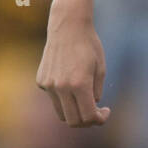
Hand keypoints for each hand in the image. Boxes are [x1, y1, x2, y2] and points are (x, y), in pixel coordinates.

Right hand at [36, 10, 110, 126]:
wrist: (67, 26)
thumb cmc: (88, 45)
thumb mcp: (101, 69)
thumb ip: (97, 93)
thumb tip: (92, 109)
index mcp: (79, 84)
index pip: (88, 117)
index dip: (100, 120)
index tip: (106, 112)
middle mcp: (61, 87)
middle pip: (73, 121)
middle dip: (87, 122)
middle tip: (96, 113)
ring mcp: (49, 85)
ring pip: (61, 113)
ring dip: (74, 112)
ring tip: (84, 100)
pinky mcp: (41, 81)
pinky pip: (54, 98)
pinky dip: (63, 97)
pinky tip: (69, 80)